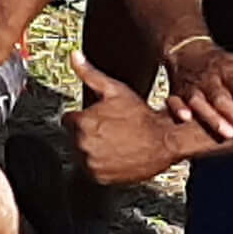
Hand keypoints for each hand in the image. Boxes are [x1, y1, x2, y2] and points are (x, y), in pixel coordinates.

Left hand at [66, 56, 182, 187]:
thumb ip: (89, 73)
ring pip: (82, 154)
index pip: (68, 120)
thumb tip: (73, 55)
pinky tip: (115, 154)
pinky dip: (100, 164)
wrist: (164, 140)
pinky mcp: (100, 177)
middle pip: (74, 137)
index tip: (98, 118)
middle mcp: (82, 144)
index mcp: (81, 122)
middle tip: (109, 129)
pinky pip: (91, 169)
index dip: (83, 117)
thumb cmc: (141, 115)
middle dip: (87, 132)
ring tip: (113, 141)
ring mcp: (91, 163)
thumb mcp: (114, 90)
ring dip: (92, 148)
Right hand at [161, 38, 232, 145]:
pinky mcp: (176, 92)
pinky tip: (185, 118)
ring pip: (201, 101)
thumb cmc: (224, 64)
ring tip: (227, 134)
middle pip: (225, 99)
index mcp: (231, 72)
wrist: (187, 50)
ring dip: (212, 117)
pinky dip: (176, 107)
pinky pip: (173, 99)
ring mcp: (193, 86)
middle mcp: (212, 79)